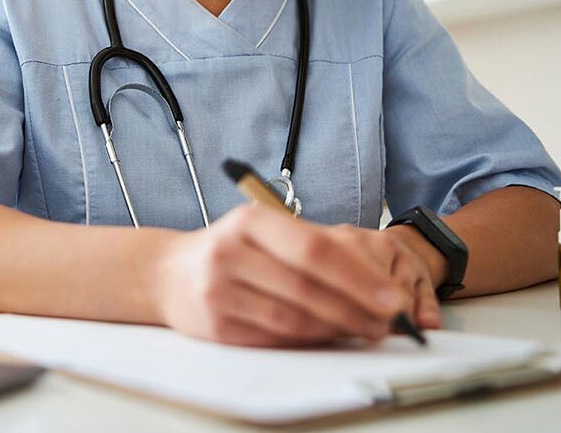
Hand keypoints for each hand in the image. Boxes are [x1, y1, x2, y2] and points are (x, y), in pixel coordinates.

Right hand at [154, 204, 433, 347]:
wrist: (169, 272)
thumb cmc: (231, 249)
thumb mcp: (262, 230)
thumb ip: (308, 246)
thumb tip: (369, 281)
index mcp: (250, 220)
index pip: (314, 248)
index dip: (358, 275)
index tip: (391, 296)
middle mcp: (231, 251)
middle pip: (306, 285)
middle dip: (355, 306)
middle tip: (388, 320)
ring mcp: (220, 290)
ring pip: (292, 317)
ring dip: (336, 328)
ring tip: (366, 330)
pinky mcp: (215, 325)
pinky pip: (273, 338)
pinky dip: (307, 340)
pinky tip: (328, 337)